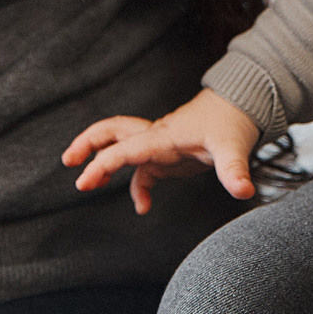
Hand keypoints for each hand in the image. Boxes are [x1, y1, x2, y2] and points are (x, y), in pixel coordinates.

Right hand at [63, 88, 260, 214]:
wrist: (242, 105)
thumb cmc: (234, 122)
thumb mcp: (233, 146)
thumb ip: (234, 170)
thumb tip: (243, 191)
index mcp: (163, 135)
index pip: (125, 148)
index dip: (102, 164)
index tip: (83, 181)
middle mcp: (156, 137)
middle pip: (112, 132)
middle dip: (88, 144)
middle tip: (69, 161)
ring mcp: (160, 145)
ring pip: (121, 146)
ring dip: (102, 160)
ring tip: (85, 182)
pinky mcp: (168, 155)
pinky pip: (143, 170)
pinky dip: (137, 187)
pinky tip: (143, 207)